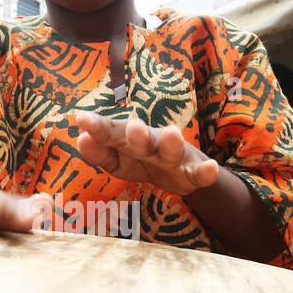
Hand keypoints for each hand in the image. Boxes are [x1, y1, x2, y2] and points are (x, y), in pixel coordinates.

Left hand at [76, 112, 218, 196]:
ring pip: (172, 150)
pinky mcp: (192, 172)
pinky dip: (206, 171)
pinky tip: (212, 169)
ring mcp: (174, 157)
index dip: (99, 128)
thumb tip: (81, 138)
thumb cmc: (141, 161)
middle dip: (137, 134)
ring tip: (171, 133)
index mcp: (129, 141)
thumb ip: (100, 152)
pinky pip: (200, 173)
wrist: (180, 172)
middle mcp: (152, 143)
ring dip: (171, 142)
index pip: (112, 134)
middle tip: (133, 126)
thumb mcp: (118, 160)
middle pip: (143, 139)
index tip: (82, 119)